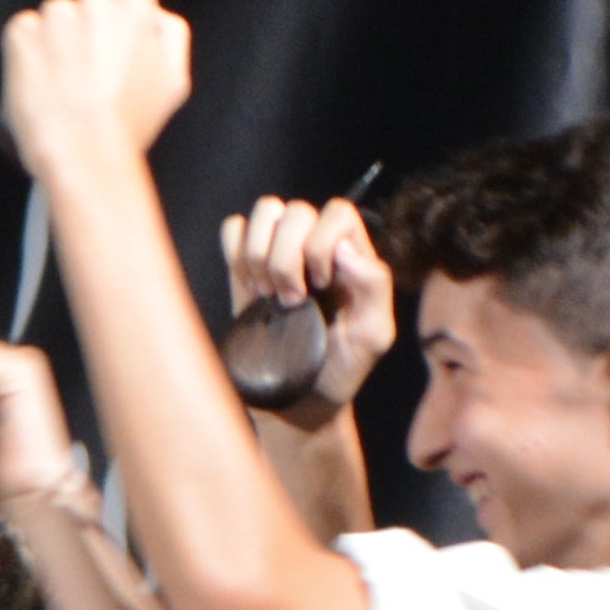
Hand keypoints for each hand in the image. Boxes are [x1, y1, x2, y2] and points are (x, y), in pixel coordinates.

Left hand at [0, 0, 194, 182]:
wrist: (82, 152)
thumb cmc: (127, 126)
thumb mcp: (174, 83)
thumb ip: (170, 37)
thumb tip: (157, 17)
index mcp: (136, 11)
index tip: (114, 14)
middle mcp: (97, 2)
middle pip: (89, 1)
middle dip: (86, 29)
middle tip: (86, 73)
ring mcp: (57, 15)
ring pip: (54, 17)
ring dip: (54, 41)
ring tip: (62, 85)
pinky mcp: (23, 32)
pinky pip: (22, 31)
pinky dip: (26, 53)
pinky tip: (40, 83)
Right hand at [222, 193, 398, 412]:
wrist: (302, 398)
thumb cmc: (343, 366)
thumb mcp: (374, 334)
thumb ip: (374, 286)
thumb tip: (343, 249)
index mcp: (352, 253)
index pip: (337, 212)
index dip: (320, 244)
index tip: (319, 285)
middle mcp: (316, 243)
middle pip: (295, 211)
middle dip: (285, 259)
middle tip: (291, 301)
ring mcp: (280, 250)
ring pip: (265, 211)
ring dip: (259, 253)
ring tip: (267, 293)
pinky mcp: (247, 264)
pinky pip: (234, 228)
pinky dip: (236, 252)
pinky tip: (249, 286)